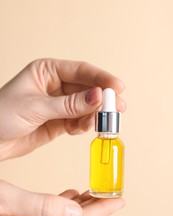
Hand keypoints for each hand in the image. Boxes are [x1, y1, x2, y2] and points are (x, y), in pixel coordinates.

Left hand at [0, 59, 125, 159]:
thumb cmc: (2, 116)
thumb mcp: (37, 107)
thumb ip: (69, 104)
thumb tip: (98, 96)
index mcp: (46, 71)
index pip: (80, 70)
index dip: (101, 77)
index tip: (117, 87)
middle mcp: (54, 86)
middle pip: (86, 89)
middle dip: (102, 99)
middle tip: (117, 108)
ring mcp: (58, 104)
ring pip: (85, 106)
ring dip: (94, 115)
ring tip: (98, 123)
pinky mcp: (59, 121)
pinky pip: (78, 120)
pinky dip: (83, 125)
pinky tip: (81, 129)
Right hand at [0, 180, 124, 215]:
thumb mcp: (2, 199)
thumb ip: (38, 208)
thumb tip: (74, 213)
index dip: (100, 212)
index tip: (120, 201)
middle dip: (95, 210)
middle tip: (112, 196)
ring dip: (81, 207)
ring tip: (94, 194)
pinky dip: (62, 205)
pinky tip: (69, 197)